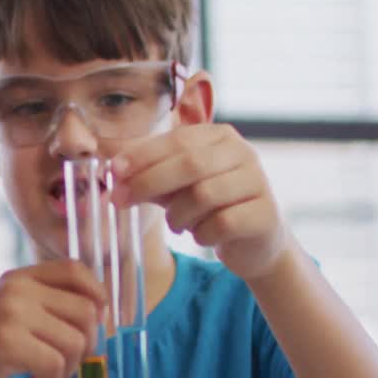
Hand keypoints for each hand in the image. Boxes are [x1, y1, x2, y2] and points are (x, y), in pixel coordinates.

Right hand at [0, 260, 105, 377]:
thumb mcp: (10, 317)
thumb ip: (46, 306)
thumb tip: (103, 312)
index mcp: (17, 278)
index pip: (75, 270)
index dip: (97, 295)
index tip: (92, 324)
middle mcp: (14, 289)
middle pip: (86, 310)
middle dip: (86, 344)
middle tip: (63, 362)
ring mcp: (9, 314)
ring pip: (76, 340)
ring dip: (68, 368)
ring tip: (44, 375)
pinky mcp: (5, 343)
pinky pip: (56, 363)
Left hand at [112, 124, 290, 280]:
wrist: (253, 240)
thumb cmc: (209, 206)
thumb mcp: (175, 187)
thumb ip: (147, 177)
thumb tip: (112, 175)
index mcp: (219, 137)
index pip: (177, 139)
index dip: (142, 155)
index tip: (114, 172)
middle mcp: (243, 153)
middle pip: (189, 164)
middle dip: (148, 182)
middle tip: (120, 200)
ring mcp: (258, 182)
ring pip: (203, 196)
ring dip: (177, 216)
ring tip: (177, 223)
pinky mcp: (265, 214)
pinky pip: (221, 224)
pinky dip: (201, 234)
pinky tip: (201, 235)